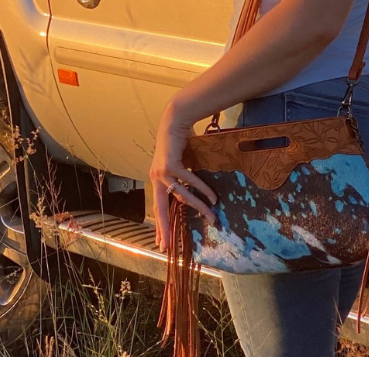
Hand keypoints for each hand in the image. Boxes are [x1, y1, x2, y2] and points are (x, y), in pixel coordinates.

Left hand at [150, 105, 216, 251]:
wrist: (174, 121)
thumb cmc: (179, 142)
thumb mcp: (179, 164)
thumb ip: (182, 179)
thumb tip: (193, 194)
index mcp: (156, 180)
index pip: (158, 208)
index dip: (160, 226)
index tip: (162, 243)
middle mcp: (156, 178)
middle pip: (161, 209)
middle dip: (164, 229)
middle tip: (167, 246)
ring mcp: (162, 172)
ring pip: (181, 196)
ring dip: (198, 206)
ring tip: (212, 216)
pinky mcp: (171, 164)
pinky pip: (189, 181)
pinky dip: (202, 189)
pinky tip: (212, 197)